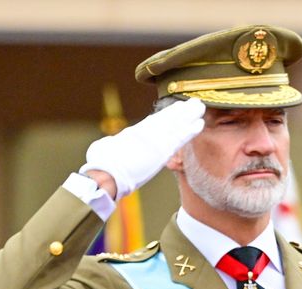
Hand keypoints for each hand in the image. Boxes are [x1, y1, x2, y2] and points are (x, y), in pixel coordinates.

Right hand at [79, 98, 205, 199]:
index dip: (167, 115)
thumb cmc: (102, 163)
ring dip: (189, 115)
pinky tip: (200, 123)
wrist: (108, 173)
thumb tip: (112, 144)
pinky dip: (190, 130)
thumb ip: (114, 144)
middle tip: (193, 102)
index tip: (176, 108)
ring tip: (200, 106)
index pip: (154, 122)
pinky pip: (180, 138)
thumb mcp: (107, 148)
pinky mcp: (162, 150)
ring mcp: (155, 140)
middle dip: (181, 110)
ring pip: (176, 124)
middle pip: (167, 118)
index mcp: (134, 133)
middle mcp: (146, 133)